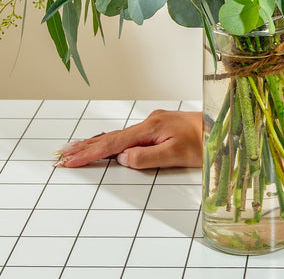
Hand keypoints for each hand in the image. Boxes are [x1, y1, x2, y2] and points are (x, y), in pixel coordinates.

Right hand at [54, 109, 202, 169]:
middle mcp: (149, 123)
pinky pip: (129, 135)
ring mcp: (154, 123)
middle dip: (85, 146)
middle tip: (61, 154)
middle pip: (110, 137)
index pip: (112, 144)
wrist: (222, 127)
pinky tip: (106, 143)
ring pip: (118, 135)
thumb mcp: (175, 155)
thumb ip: (146, 157)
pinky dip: (112, 140)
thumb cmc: (203, 142)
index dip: (88, 153)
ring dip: (96, 143)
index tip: (68, 160)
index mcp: (150, 129)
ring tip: (75, 149)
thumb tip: (122, 158)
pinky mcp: (159, 127)